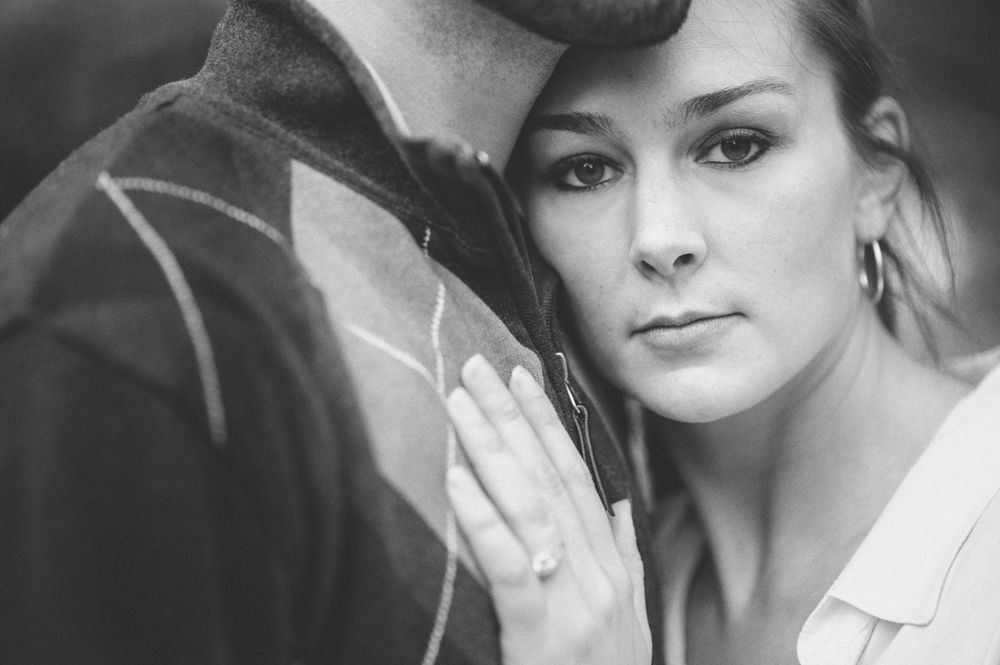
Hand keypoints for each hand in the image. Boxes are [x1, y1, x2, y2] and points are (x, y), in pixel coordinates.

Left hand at [445, 355, 650, 664]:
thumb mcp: (631, 618)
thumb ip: (626, 557)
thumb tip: (621, 506)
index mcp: (612, 564)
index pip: (575, 476)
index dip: (548, 423)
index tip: (522, 376)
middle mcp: (599, 573)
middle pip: (550, 478)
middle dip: (514, 417)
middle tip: (479, 367)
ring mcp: (576, 605)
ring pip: (531, 508)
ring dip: (493, 448)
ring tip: (461, 402)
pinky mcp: (543, 640)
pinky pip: (512, 568)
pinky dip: (484, 520)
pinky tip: (457, 479)